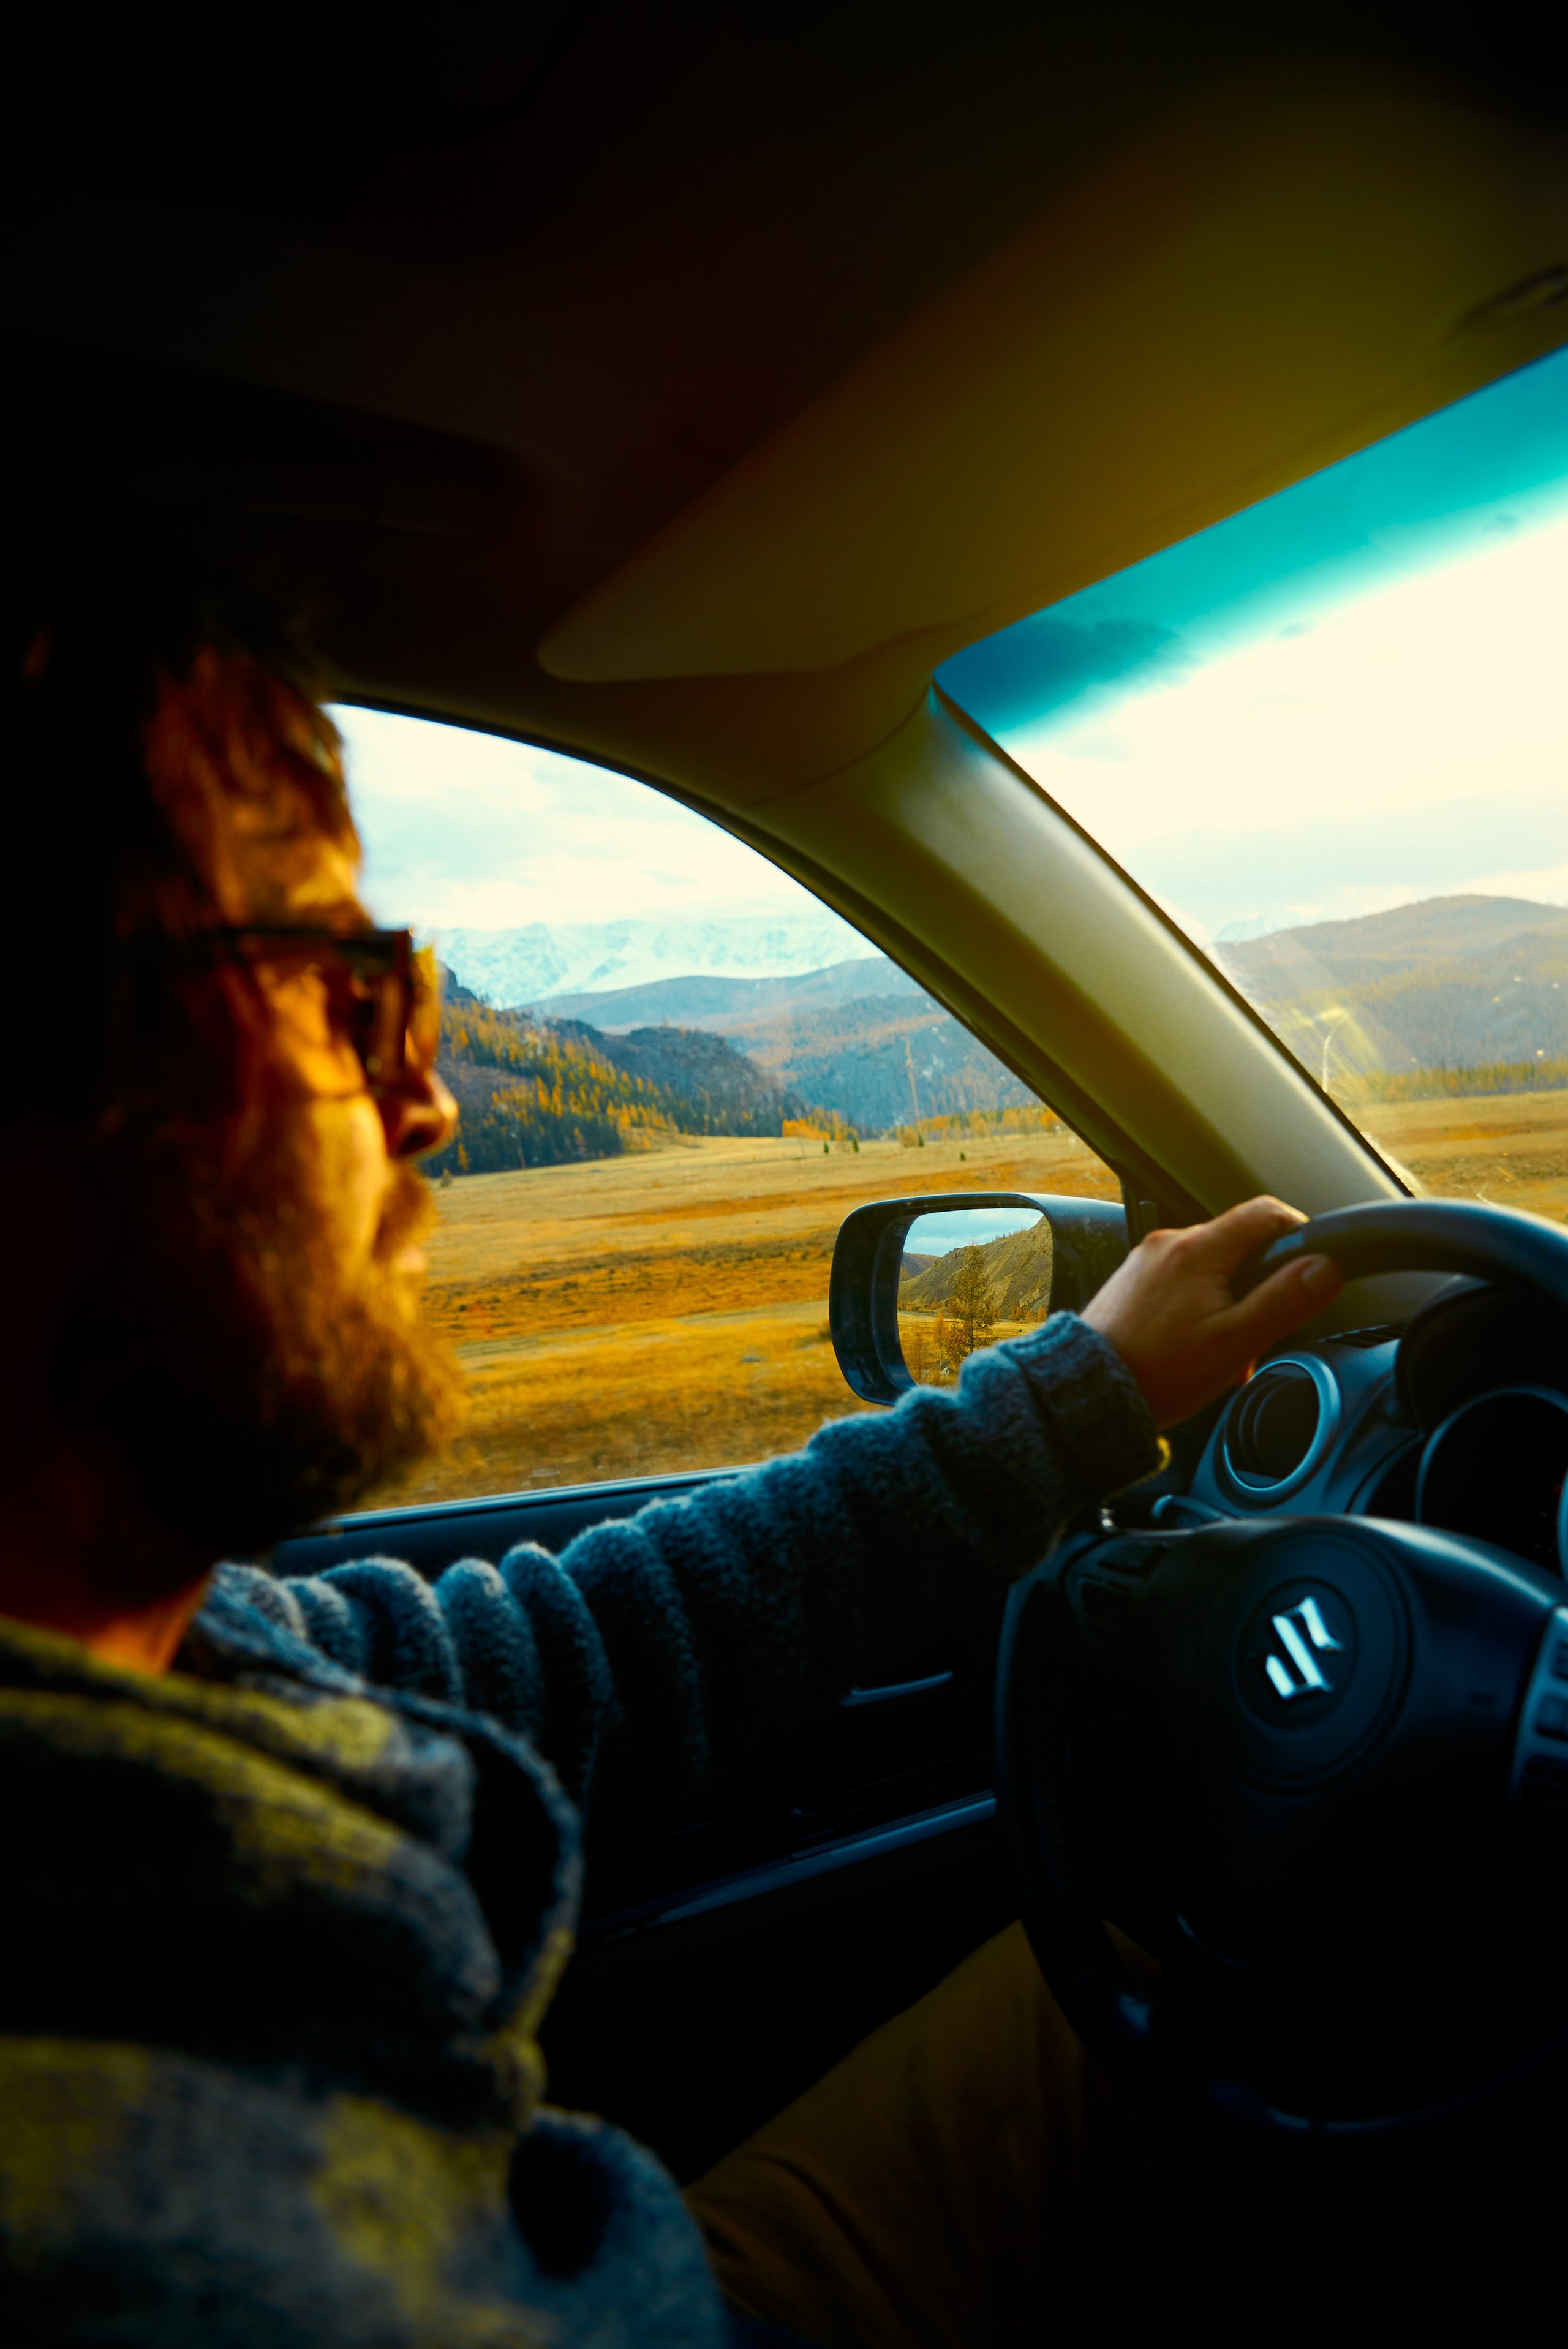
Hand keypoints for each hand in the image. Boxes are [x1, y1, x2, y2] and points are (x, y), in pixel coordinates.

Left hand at [1081, 1196, 1343, 1428]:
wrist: (1090, 1392)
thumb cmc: (1158, 1371)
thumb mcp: (1235, 1341)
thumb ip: (1284, 1300)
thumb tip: (1326, 1267)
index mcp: (1198, 1249)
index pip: (1264, 1213)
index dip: (1297, 1232)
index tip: (1310, 1263)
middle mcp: (1168, 1244)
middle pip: (1238, 1244)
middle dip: (1259, 1285)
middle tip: (1259, 1331)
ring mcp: (1146, 1262)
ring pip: (1210, 1268)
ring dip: (1229, 1304)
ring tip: (1223, 1353)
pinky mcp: (1132, 1283)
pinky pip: (1181, 1283)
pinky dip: (1199, 1309)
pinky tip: (1194, 1348)